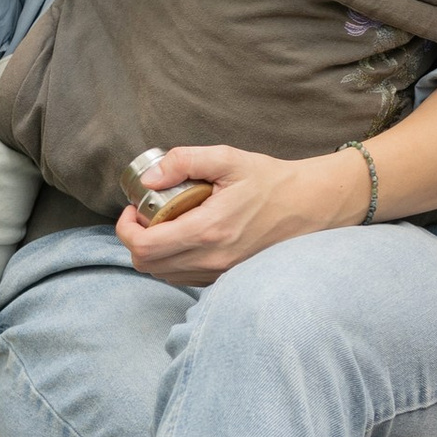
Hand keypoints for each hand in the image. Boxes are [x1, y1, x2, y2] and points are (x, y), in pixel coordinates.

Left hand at [116, 143, 364, 280]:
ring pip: (163, 275)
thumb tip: (148, 178)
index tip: (132, 208)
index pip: (145, 246)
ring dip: (153, 252)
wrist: (311, 205)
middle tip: (145, 214)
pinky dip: (171, 260)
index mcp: (208, 230)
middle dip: (135, 239)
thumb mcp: (228, 158)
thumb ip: (184, 161)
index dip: (126, 229)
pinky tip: (183, 236)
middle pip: (147, 265)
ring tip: (164, 224)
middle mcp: (211, 259)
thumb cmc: (271, 181)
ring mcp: (220, 273)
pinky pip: (183, 278)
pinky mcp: (226, 277)